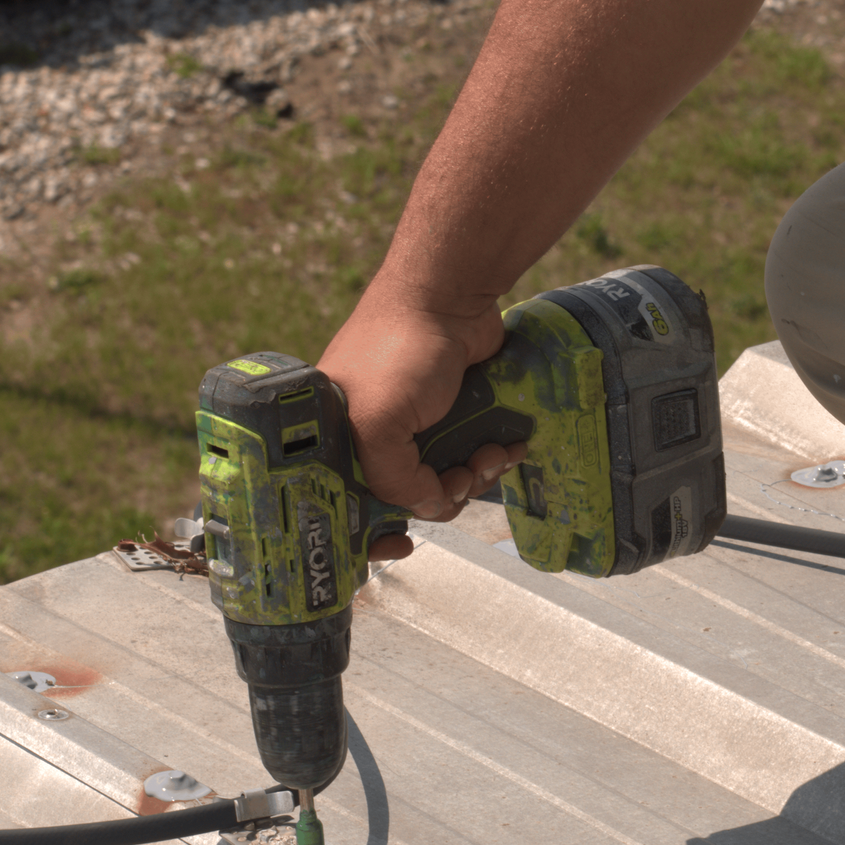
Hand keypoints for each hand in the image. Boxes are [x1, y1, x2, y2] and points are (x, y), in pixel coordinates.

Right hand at [317, 286, 526, 561]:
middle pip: (403, 499)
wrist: (450, 296)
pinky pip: (470, 455)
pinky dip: (491, 458)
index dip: (368, 534)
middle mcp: (370, 437)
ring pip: (443, 481)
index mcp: (335, 440)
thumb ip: (394, 481)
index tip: (397, 547)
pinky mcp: (453, 415)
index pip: (343, 503)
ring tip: (490, 456)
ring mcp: (414, 427)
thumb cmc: (398, 351)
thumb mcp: (377, 423)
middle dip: (439, 499)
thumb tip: (430, 506)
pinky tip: (509, 448)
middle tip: (458, 482)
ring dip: (472, 478)